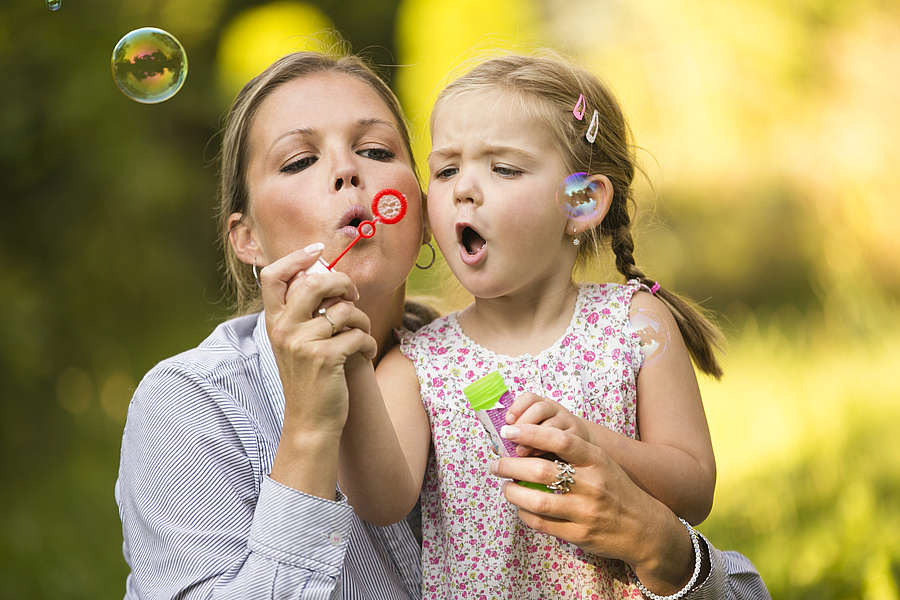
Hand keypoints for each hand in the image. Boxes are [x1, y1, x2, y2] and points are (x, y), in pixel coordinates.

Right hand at [259, 246, 375, 435]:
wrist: (309, 421)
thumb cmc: (308, 378)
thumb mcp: (295, 342)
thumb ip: (302, 312)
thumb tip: (325, 275)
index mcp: (273, 321)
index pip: (273, 276)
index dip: (296, 257)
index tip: (317, 251)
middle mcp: (283, 329)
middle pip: (315, 281)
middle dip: (343, 283)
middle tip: (353, 295)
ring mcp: (302, 343)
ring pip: (344, 310)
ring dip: (362, 320)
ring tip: (361, 333)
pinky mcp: (325, 358)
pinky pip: (357, 334)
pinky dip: (368, 342)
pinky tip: (366, 352)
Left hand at [491, 424, 698, 594]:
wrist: (645, 529)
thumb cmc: (615, 489)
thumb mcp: (602, 464)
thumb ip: (572, 454)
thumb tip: (527, 443)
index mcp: (597, 461)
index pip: (561, 441)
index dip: (531, 433)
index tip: (509, 432)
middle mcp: (592, 485)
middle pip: (541, 471)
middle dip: (510, 466)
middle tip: (496, 464)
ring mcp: (585, 512)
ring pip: (536, 501)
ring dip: (512, 493)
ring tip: (505, 487)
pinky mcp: (579, 535)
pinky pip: (541, 523)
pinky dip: (524, 514)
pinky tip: (520, 508)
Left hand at [504, 393, 591, 455]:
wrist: (578, 445)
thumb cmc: (548, 441)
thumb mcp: (532, 434)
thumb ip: (516, 437)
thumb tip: (496, 447)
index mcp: (541, 405)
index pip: (529, 398)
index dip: (517, 407)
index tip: (507, 421)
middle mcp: (555, 410)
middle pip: (539, 409)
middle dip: (523, 424)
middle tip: (511, 438)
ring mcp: (567, 422)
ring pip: (551, 425)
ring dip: (533, 439)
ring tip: (521, 452)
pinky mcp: (577, 437)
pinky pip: (562, 440)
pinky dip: (546, 449)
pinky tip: (537, 457)